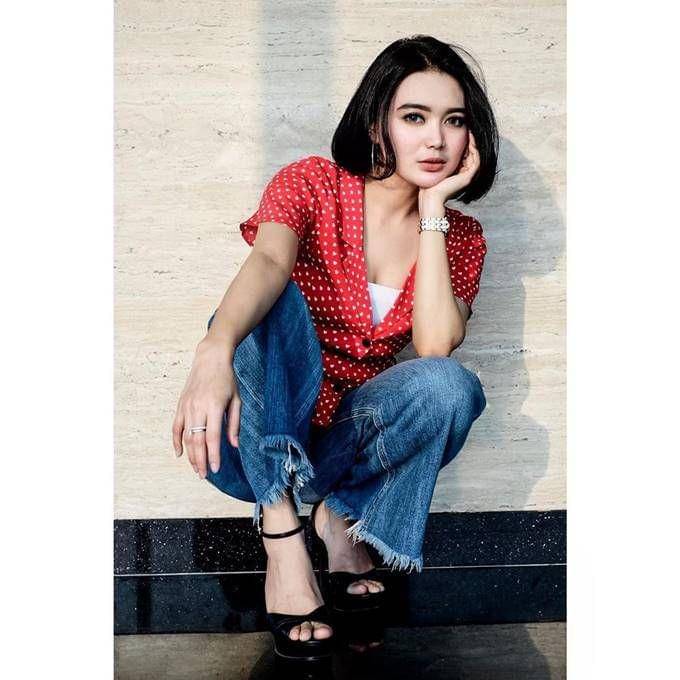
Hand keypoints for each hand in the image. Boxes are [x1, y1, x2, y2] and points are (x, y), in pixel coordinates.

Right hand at [172, 339, 240, 478]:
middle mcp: (198, 408)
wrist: (210, 359)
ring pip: (186, 436)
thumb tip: (234, 445)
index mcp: (214, 407)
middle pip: (197, 441)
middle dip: (200, 460)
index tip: (216, 469)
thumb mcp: (236, 400)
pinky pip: (176, 427)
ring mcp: (187, 406)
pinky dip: (176, 441)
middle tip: (204, 475)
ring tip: (196, 468)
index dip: (213, 455)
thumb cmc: (227, 379)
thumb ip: (234, 423)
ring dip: (190, 455)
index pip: (212, 437)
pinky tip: (179, 454)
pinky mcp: (180, 405)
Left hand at [418, 130, 480, 208]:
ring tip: (469, 128)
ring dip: (473, 140)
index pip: (465, 153)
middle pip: (471, 153)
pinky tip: (469, 135)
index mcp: (458, 173)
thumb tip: (433, 146)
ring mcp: (468, 176)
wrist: (429, 197)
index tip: (461, 128)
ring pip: (476, 154)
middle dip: (470, 139)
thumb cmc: (427, 185)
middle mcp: (465, 174)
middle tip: (467, 125)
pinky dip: (474, 146)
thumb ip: (437, 159)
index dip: (464, 141)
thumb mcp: (433, 167)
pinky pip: (476, 158)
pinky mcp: (468, 177)